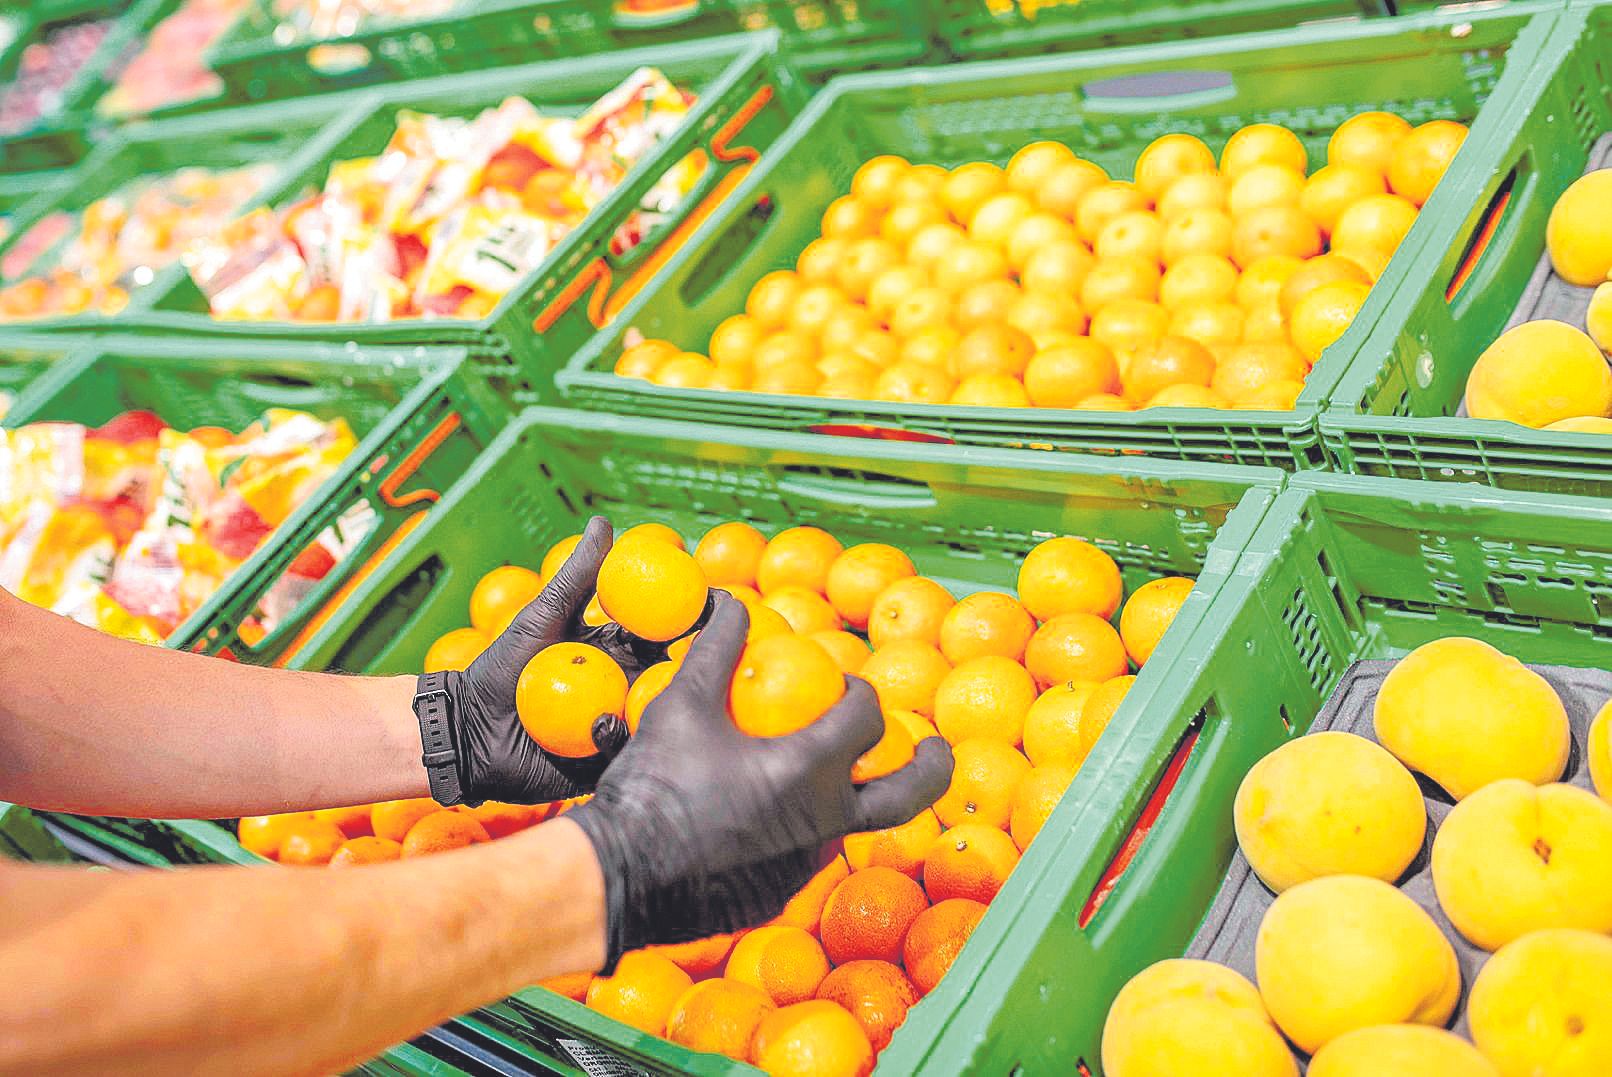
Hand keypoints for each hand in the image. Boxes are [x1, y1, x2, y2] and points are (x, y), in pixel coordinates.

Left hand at [442, 516, 697, 805]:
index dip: (692, 622)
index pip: (664, 636)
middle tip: (719, 654)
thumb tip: (604, 521)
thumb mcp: (542, 617)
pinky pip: (627, 754)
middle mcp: (624, 690)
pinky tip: (612, 729)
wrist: (467, 730)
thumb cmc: (501, 669)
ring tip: (671, 698)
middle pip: (672, 678)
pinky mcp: (605, 765)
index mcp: (616, 655)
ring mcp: (618, 729)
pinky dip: (625, 742)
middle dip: (700, 667)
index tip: (717, 604)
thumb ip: (577, 576)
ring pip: (657, 720)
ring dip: (669, 709)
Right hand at [570, 593, 954, 966]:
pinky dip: (798, 832)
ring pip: (847, 827)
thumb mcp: (681, 704)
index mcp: (809, 771)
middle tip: (935, 747)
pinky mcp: (780, 896)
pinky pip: (803, 856)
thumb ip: (716, 648)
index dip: (862, 694)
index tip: (847, 687)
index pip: (865, 720)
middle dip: (931, 767)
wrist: (617, 875)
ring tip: (821, 776)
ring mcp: (805, 868)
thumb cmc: (653, 784)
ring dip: (847, 798)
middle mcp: (823, 823)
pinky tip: (764, 818)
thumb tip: (730, 600)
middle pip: (907, 795)